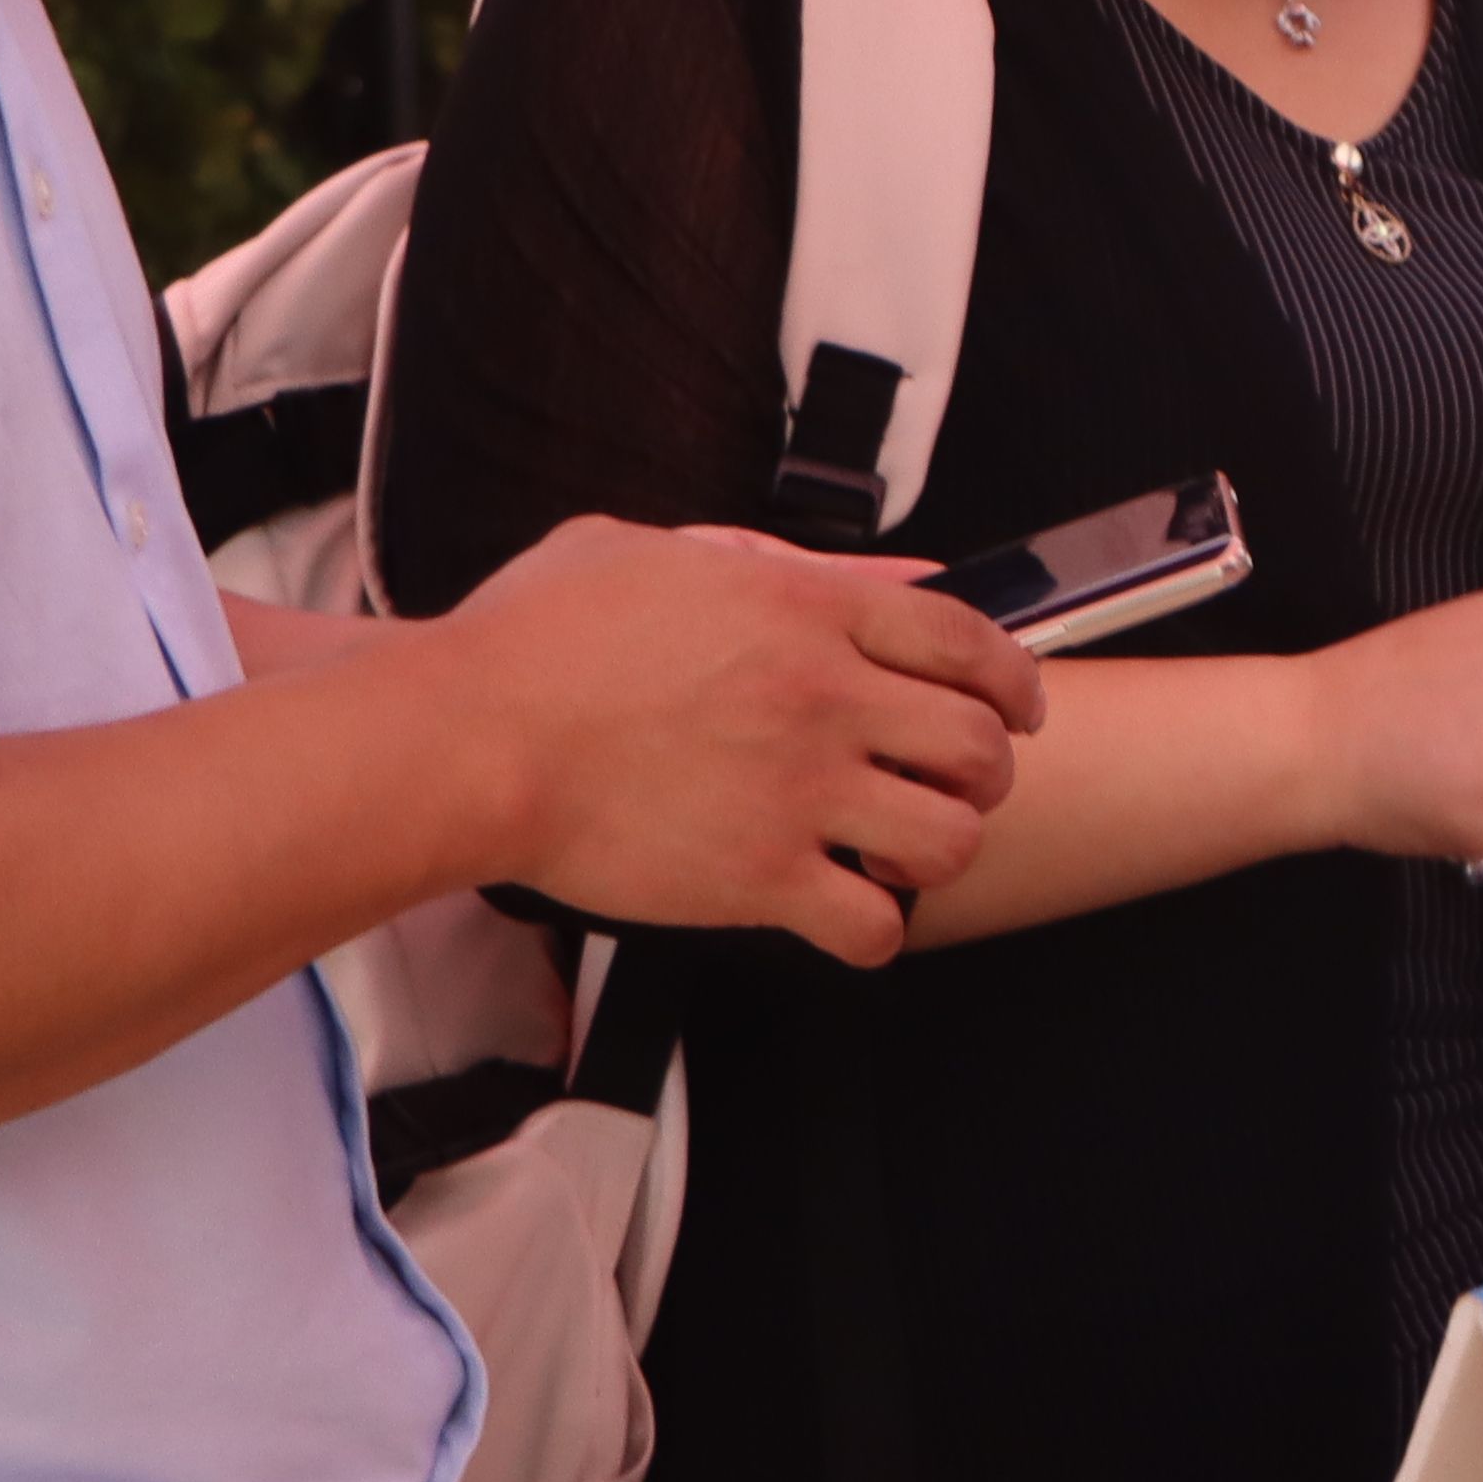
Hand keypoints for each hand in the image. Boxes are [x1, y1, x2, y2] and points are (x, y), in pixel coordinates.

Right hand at [424, 517, 1041, 964]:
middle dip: (983, 774)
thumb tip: (887, 574)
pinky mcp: (760, 878)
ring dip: (939, 851)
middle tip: (949, 788)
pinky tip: (842, 914)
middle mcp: (823, 697)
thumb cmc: (535, 641)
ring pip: (949, 837)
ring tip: (899, 853)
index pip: (969, 641)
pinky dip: (872, 931)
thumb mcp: (661, 550)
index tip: (1016, 707)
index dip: (1011, 682)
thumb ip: (782, 562)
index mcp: (807, 610)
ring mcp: (798, 790)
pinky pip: (874, 926)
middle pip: (981, 745)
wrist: (466, 735)